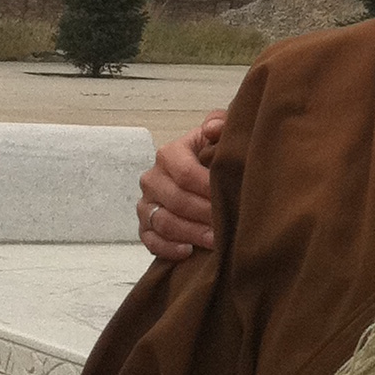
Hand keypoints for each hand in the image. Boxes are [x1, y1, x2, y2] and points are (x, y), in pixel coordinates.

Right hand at [137, 114, 224, 259]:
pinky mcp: (145, 226)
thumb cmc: (213, 155)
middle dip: (203, 213)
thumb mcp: (218, 135)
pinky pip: (150, 241)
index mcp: (169, 153)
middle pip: (176, 200)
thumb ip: (220, 123)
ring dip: (190, 233)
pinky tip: (188, 251)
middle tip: (226, 224)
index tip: (229, 197)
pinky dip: (168, 248)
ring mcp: (146, 204)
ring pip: (164, 222)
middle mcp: (153, 178)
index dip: (207, 188)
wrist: (202, 174)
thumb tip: (213, 129)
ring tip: (215, 240)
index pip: (185, 173)